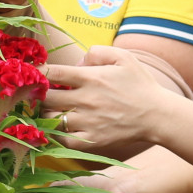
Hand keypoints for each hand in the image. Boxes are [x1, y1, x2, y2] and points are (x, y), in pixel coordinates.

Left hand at [44, 47, 182, 156]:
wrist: (157, 115)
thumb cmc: (140, 84)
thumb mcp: (123, 57)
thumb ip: (97, 52)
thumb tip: (77, 61)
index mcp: (90, 78)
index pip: (52, 73)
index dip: (38, 73)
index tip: (35, 75)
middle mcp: (85, 100)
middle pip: (45, 98)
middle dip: (39, 95)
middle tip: (41, 94)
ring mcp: (87, 122)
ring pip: (50, 120)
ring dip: (46, 114)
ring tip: (51, 110)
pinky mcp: (91, 140)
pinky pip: (62, 140)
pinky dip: (55, 134)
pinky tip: (58, 127)